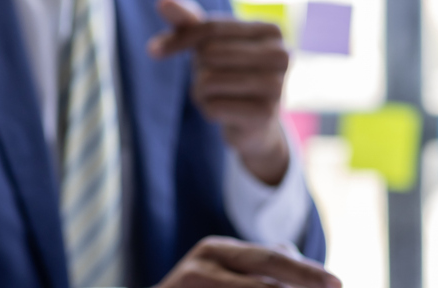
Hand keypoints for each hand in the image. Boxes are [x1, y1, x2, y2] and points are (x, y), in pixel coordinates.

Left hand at [149, 0, 290, 184]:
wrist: (257, 125)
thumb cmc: (233, 74)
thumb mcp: (211, 44)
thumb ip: (189, 22)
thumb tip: (163, 2)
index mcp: (272, 30)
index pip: (211, 28)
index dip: (179, 39)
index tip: (154, 50)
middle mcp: (282, 56)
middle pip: (210, 53)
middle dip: (199, 70)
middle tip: (213, 81)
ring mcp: (277, 87)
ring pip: (210, 80)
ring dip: (201, 91)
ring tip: (219, 96)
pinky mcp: (265, 115)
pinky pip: (213, 107)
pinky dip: (209, 111)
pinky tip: (225, 114)